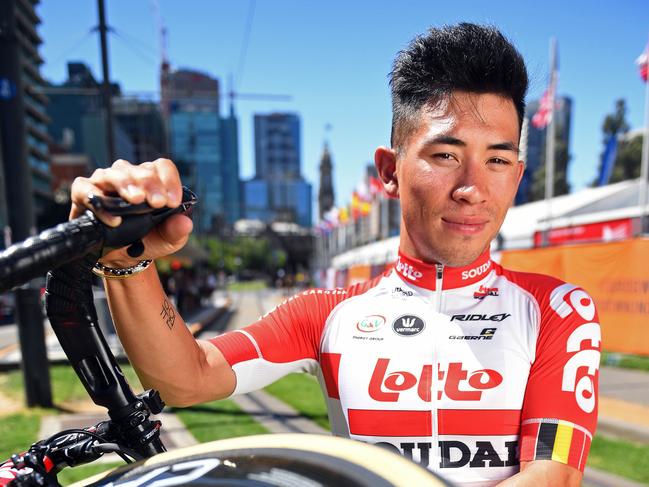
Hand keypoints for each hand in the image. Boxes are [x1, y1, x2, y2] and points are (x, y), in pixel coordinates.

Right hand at [70, 158, 193, 265]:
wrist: (122, 257)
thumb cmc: (147, 240)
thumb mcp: (168, 239)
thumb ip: (177, 231)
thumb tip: (185, 223)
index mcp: (153, 181)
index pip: (162, 167)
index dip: (169, 180)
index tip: (172, 201)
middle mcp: (129, 176)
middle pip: (140, 170)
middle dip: (151, 184)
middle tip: (158, 202)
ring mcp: (105, 182)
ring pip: (115, 174)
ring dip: (126, 185)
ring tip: (136, 200)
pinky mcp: (83, 194)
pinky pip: (85, 189)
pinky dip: (97, 201)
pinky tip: (112, 218)